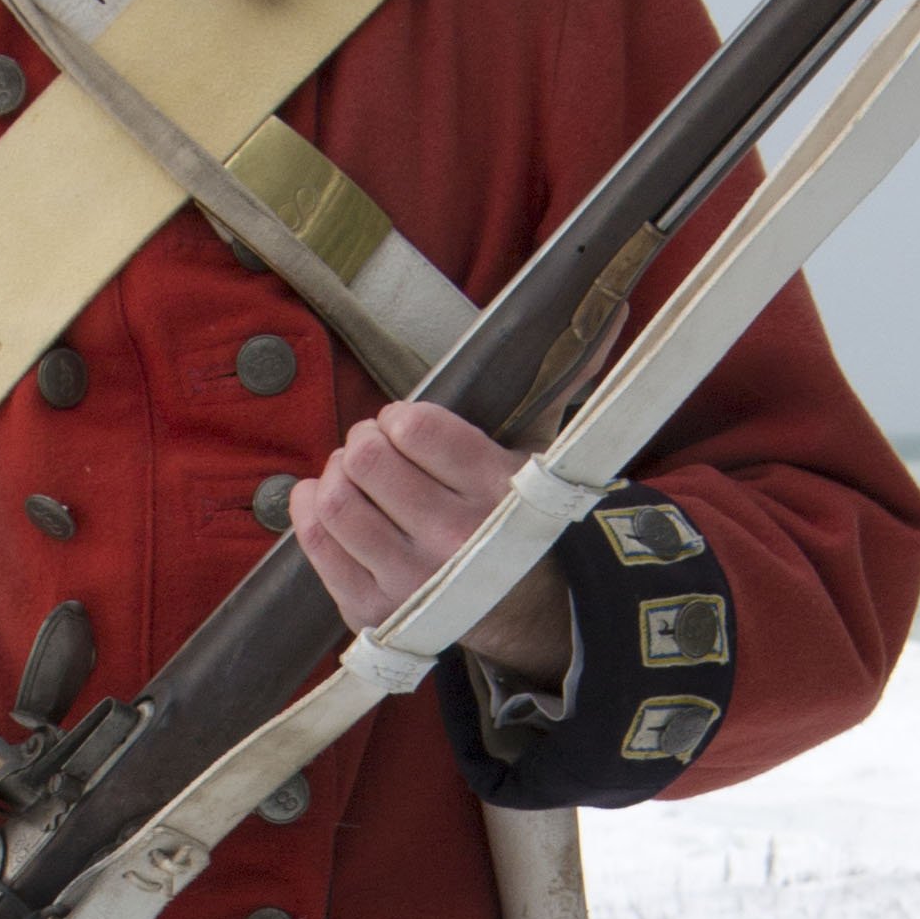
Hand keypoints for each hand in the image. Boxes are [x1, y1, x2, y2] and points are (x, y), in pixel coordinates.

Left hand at [287, 401, 572, 680]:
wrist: (526, 611)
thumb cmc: (518, 512)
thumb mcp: (542, 452)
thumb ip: (559, 381)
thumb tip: (612, 306)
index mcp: (496, 491)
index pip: (413, 427)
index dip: (397, 417)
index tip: (404, 427)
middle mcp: (454, 539)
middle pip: (366, 458)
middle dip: (364, 440)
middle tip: (376, 448)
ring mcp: (412, 581)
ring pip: (335, 500)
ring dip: (335, 474)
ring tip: (354, 475)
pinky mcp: (375, 612)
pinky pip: (316, 544)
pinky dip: (307, 508)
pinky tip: (321, 497)